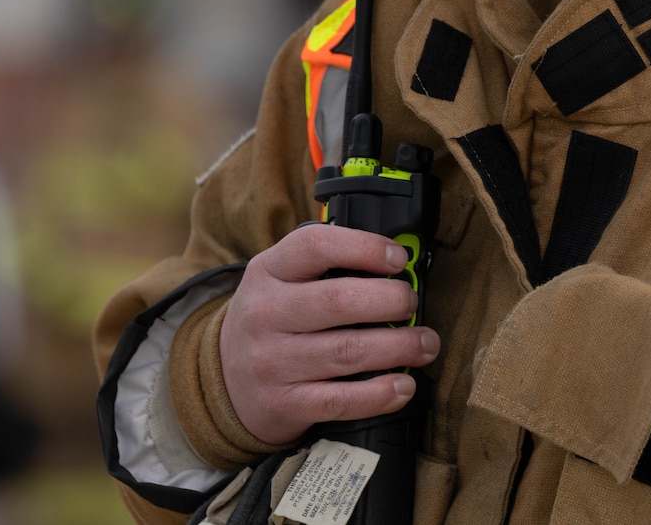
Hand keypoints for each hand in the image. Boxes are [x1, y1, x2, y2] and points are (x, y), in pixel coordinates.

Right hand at [218, 222, 440, 445]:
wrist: (225, 383)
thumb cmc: (270, 322)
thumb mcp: (279, 281)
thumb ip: (323, 267)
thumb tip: (393, 262)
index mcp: (267, 272)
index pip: (315, 246)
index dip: (364, 247)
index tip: (398, 259)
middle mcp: (265, 314)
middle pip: (339, 301)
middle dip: (391, 300)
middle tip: (412, 303)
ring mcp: (273, 362)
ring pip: (347, 352)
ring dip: (399, 347)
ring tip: (425, 343)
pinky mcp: (284, 403)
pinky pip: (341, 400)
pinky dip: (379, 394)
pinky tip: (403, 385)